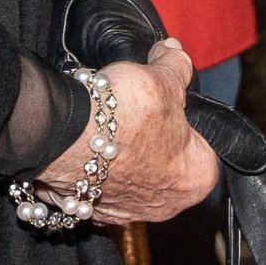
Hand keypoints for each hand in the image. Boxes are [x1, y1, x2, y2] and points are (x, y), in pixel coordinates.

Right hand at [37, 42, 219, 225]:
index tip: (164, 96)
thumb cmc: (120, 118)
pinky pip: (104, 179)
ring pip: (134, 169)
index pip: (201, 138)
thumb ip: (176, 67)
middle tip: (136, 105)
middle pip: (167, 155)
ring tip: (109, 120)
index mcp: (196, 178)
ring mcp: (130, 211)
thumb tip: (176, 53)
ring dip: (124, 148)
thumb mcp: (160, 78)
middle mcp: (168, 205)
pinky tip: (90, 139)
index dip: (182, 110)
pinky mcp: (96, 208)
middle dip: (153, 130)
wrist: (64, 137)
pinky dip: (98, 161)